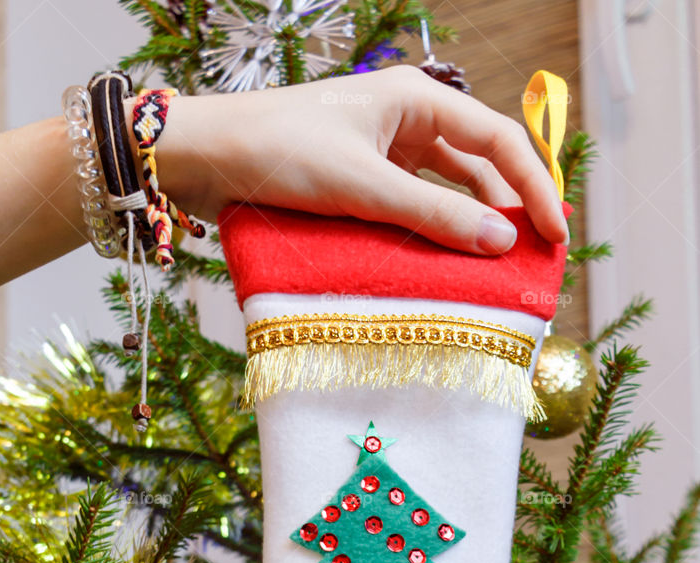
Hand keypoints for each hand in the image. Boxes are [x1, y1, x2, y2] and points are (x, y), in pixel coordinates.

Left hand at [156, 66, 567, 253]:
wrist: (205, 158)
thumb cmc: (279, 154)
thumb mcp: (364, 186)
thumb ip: (433, 214)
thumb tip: (500, 243)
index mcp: (414, 99)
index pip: (498, 140)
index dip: (533, 187)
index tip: (553, 235)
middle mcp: (403, 119)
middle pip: (477, 164)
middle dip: (508, 207)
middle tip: (534, 258)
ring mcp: (380, 151)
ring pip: (445, 188)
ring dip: (469, 224)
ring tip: (496, 267)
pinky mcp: (358, 181)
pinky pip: (410, 206)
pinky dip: (431, 232)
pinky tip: (444, 262)